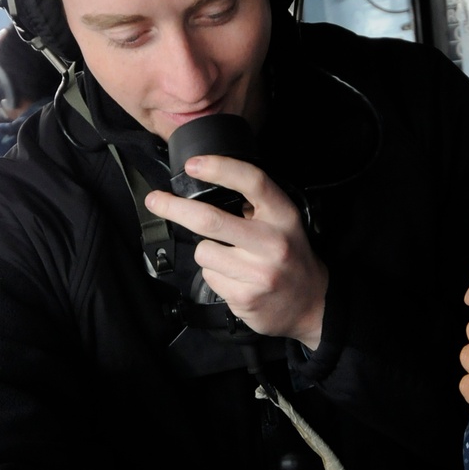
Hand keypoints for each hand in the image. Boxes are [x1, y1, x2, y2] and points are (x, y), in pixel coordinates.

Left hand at [144, 155, 327, 348]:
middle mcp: (273, 242)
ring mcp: (258, 273)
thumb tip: (207, 189)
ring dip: (207, 254)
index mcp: (283, 216)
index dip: (220, 168)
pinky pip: (210, 278)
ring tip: (231, 260)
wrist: (313, 304)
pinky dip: (216, 277)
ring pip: (204, 252)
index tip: (193, 164)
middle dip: (174, 208)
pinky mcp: (245, 298)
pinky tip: (237, 280)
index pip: (252, 182)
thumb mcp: (284, 223)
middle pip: (211, 220)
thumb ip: (255, 207)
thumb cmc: (290, 257)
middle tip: (155, 200)